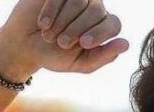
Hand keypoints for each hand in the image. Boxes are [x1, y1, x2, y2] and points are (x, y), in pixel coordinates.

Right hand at [0, 0, 128, 75]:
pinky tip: (43, 24)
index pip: (113, 23)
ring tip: (50, 36)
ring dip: (63, 21)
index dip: (100, 32)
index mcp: (103, 28)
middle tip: (63, 43)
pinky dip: (51, 10)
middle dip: (78, 28)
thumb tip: (126, 44)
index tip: (84, 43)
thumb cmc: (57, 56)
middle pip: (96, 11)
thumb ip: (104, 56)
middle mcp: (94, 9)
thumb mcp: (82, 63)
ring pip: (78, 1)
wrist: (27, 46)